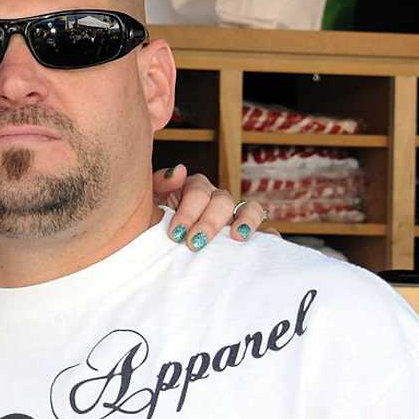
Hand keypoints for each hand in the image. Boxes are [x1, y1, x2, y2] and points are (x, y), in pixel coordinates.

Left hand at [152, 164, 271, 251]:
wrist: (156, 248)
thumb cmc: (153, 224)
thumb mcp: (150, 203)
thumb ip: (159, 184)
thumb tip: (178, 170)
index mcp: (194, 189)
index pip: (198, 191)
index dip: (188, 211)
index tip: (176, 233)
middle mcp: (216, 199)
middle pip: (222, 201)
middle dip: (209, 222)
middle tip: (194, 243)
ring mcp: (234, 216)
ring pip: (250, 208)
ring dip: (245, 220)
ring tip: (237, 237)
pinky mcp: (247, 234)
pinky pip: (266, 231)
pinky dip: (269, 234)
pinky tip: (267, 241)